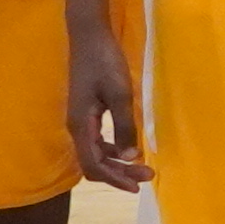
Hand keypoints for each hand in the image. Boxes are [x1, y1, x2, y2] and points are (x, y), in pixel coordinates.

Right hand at [64, 25, 146, 191]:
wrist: (89, 38)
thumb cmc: (105, 62)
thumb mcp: (120, 94)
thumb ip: (124, 126)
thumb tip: (129, 157)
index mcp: (81, 126)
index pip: (94, 165)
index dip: (114, 179)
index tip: (137, 186)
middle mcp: (76, 128)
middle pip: (94, 163)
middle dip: (119, 173)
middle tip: (148, 175)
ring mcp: (80, 121)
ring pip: (95, 153)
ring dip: (117, 163)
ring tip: (143, 166)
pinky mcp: (86, 113)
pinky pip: (96, 141)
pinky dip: (112, 150)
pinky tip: (129, 148)